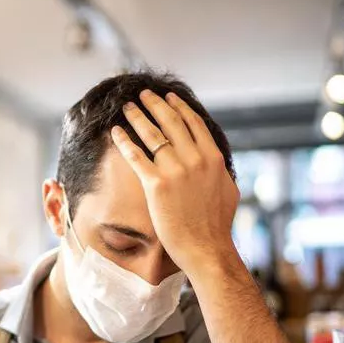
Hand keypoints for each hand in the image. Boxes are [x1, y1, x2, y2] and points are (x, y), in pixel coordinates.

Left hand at [112, 89, 239, 276]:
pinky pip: (136, 155)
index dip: (178, 106)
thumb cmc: (216, 224)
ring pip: (152, 134)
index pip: (193, 122)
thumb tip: (216, 160)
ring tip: (127, 107)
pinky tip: (115, 132)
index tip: (168, 97)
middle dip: (155, 105)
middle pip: (171, 122)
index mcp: (213, 157)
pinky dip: (124, 141)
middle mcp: (195, 159)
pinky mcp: (156, 184)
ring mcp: (176, 170)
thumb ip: (220, 170)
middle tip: (143, 95)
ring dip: (137, 117)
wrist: (205, 248)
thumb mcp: (228, 189)